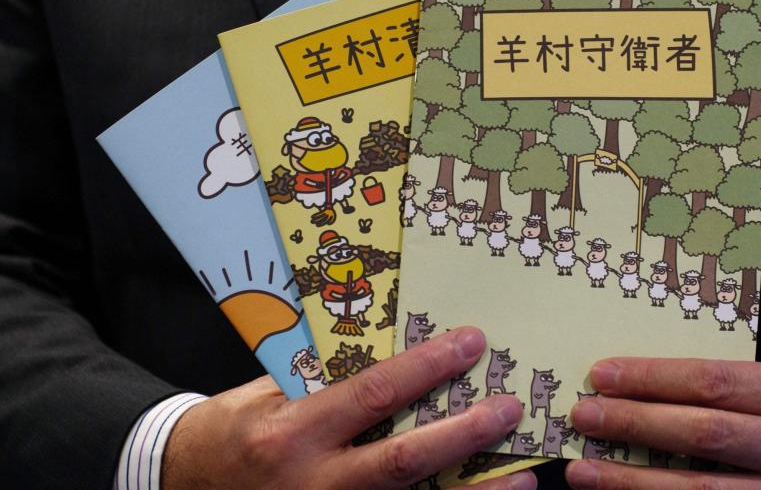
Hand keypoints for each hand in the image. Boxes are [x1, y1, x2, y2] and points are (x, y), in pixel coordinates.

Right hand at [161, 327, 534, 489]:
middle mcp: (311, 481)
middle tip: (509, 409)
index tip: (471, 344)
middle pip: (401, 461)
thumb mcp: (269, 394)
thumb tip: (392, 357)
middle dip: (462, 436)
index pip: (372, 394)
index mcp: (292, 432)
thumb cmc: (230, 430)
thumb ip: (325, 380)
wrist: (180, 484)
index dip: (427, 369)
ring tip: (521, 479)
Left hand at [566, 358, 760, 488]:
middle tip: (584, 416)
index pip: (712, 380)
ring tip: (583, 470)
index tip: (601, 376)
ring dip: (632, 481)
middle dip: (636, 424)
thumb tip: (629, 383)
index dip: (652, 378)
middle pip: (704, 433)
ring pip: (700, 489)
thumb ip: (719, 384)